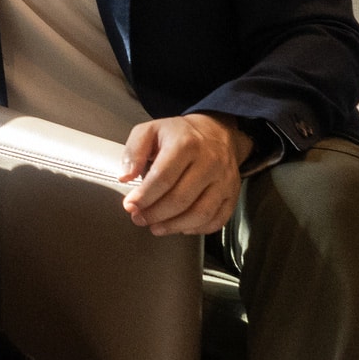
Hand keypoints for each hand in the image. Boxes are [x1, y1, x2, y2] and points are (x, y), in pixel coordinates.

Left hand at [118, 113, 252, 236]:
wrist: (215, 132)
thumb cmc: (180, 135)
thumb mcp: (150, 131)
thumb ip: (133, 151)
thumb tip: (126, 175)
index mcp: (186, 144)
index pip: (163, 178)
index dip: (144, 196)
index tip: (130, 205)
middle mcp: (209, 162)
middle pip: (180, 199)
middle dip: (155, 214)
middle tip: (140, 218)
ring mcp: (224, 180)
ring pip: (200, 213)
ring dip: (174, 226)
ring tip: (156, 227)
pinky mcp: (232, 194)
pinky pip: (217, 219)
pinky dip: (197, 229)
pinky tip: (181, 227)